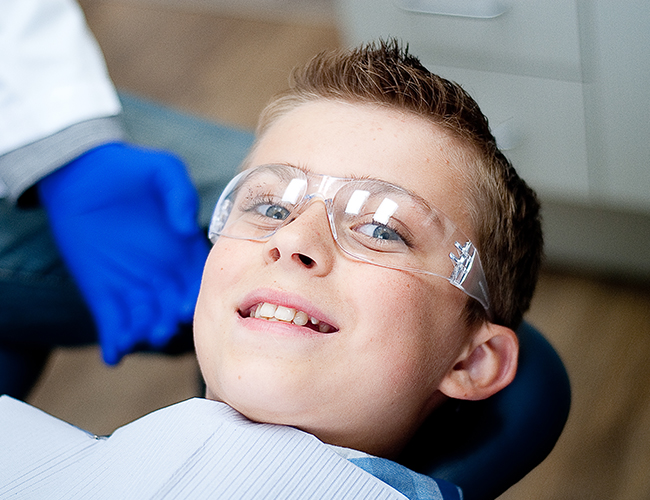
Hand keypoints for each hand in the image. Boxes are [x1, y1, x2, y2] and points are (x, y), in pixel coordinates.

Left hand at [38, 142, 208, 363]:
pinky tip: (113, 353)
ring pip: (145, 320)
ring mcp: (134, 285)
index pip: (198, 280)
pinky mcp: (103, 293)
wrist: (82, 173)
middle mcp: (165, 274)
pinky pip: (112, 323)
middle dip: (170, 321)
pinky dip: (114, 342)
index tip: (187, 304)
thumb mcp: (162, 170)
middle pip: (174, 307)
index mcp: (185, 251)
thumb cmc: (129, 169)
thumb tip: (186, 227)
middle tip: (163, 325)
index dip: (195, 294)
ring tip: (139, 337)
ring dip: (144, 334)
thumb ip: (179, 193)